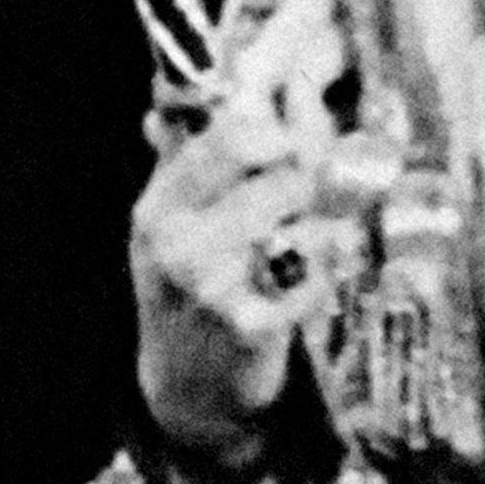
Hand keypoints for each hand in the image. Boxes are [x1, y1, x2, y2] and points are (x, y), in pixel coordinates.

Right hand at [130, 73, 329, 465]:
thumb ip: (181, 155)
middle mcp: (179, 239)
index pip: (230, 131)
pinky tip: (308, 283)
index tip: (296, 135)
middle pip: (277, 166)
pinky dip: (324, 276)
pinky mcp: (251, 325)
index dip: (280, 123)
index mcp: (160, 204)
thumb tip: (168, 92)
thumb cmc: (188, 291)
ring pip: (305, 218)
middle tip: (317, 188)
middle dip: (309, 172)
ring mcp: (213, 284)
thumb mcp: (172, 222)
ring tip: (311, 240)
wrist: (189, 390)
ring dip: (324, 225)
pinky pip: (317, 276)